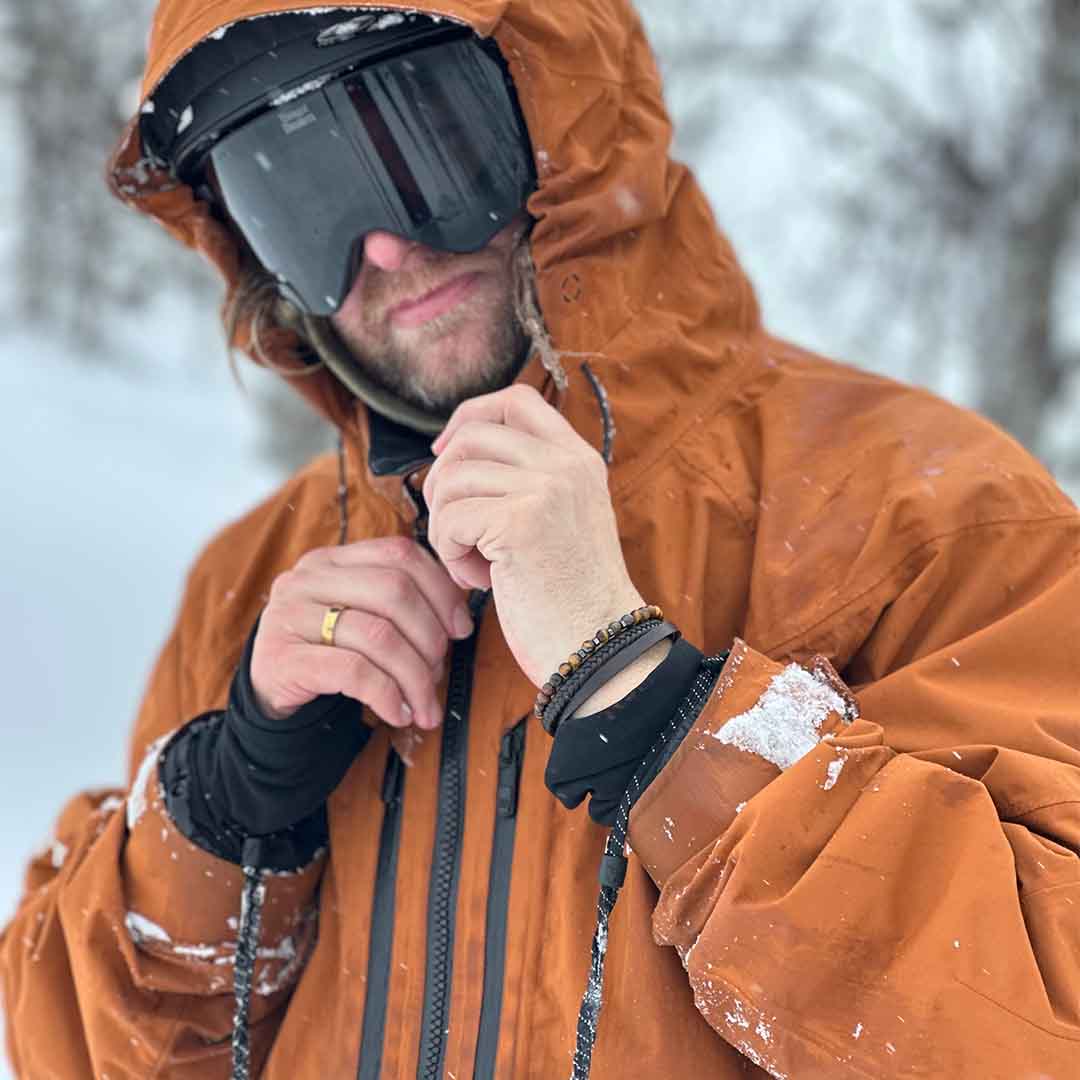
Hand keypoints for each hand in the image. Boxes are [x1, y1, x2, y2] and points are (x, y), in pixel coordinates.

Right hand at [250, 538, 471, 729]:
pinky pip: (354, 672)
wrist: (269, 694)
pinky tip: (398, 713)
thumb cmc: (328, 654)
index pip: (400, 554)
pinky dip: (387, 695)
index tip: (460, 629)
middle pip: (394, 591)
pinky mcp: (282, 658)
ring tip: (424, 705)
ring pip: (378, 635)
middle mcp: (308, 578)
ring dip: (415, 677)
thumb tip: (459, 620)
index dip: (441, 590)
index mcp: (333, 559)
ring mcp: (290, 615)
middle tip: (439, 672)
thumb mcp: (360, 616)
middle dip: (430, 637)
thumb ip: (400, 605)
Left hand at [423, 384, 644, 687]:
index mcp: (579, 459)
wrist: (601, 648)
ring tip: (476, 564)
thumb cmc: (571, 596)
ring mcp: (545, 489)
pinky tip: (481, 581)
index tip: (447, 452)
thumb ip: (528, 481)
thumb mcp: (561, 519)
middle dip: (443, 481)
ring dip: (448, 527)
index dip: (471, 416)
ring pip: (452, 480)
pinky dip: (451, 555)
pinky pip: (449, 521)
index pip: (517, 400)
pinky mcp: (518, 523)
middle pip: (472, 436)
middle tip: (455, 528)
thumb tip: (454, 455)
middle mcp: (565, 464)